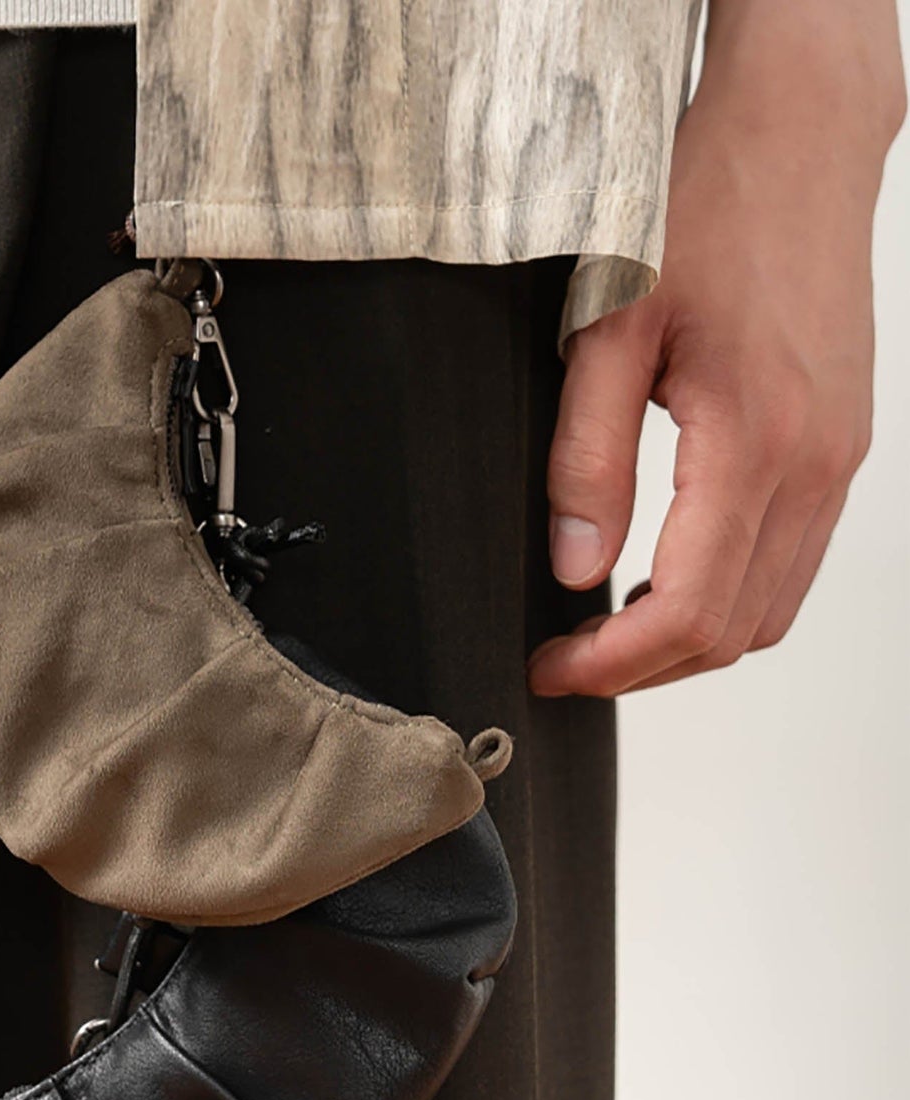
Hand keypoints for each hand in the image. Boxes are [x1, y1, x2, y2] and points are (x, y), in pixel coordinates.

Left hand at [529, 0, 904, 697]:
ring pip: (769, 609)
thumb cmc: (702, 211)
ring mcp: (838, 460)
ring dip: (686, 640)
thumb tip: (574, 565)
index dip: (613, 663)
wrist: (796, 139)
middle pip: (733, 630)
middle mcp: (814, 466)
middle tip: (566, 658)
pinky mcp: (839, 447)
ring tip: (605, 628)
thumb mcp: (610, 329)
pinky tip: (664, 578)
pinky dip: (726, 596)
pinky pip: (791, 562)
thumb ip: (587, 458)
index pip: (690, 610)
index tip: (551, 668)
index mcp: (755, 442)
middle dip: (643, 669)